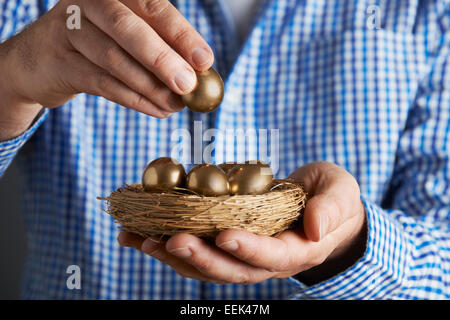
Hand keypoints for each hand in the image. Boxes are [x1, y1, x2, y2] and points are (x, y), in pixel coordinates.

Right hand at [0, 0, 212, 138]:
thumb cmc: (96, 48)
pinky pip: (101, 82)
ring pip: (114, 58)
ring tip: (175, 105)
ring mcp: (67, 29)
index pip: (152, 7)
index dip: (181, 34)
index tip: (204, 60)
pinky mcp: (58, 62)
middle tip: (188, 85)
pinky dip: (133, 99)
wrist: (38, 62)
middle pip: (129, 28)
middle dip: (163, 59)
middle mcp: (88, 3)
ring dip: (151, 86)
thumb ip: (160, 49)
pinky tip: (156, 110)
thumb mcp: (128, 39)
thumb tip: (197, 75)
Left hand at [118, 162, 366, 284]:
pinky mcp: (228, 246)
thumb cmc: (333, 197)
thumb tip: (316, 228)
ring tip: (140, 240)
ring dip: (173, 255)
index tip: (224, 236)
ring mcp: (245, 256)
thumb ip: (332, 208)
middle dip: (199, 257)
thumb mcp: (341, 194)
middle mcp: (266, 262)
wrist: (321, 207)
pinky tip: (139, 235)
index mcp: (297, 250)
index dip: (249, 249)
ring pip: (208, 266)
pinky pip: (198, 251)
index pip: (272, 257)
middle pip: (231, 269)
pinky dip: (167, 245)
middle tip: (167, 240)